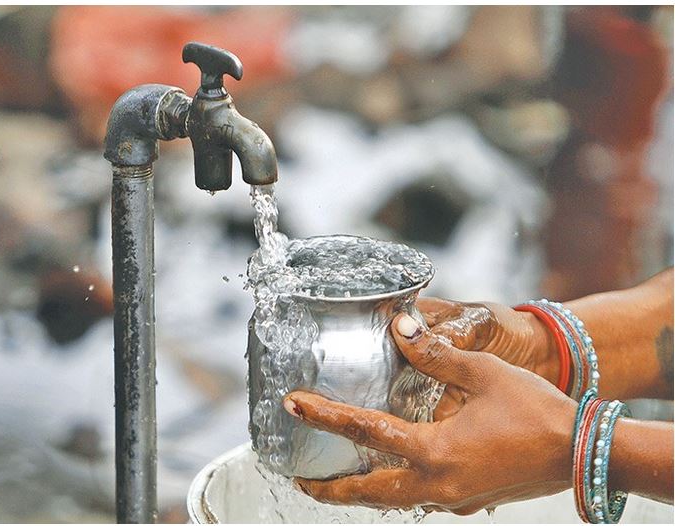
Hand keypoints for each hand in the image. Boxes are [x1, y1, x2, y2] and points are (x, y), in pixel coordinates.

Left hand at [284, 313, 575, 514]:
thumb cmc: (537, 412)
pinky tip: (394, 475)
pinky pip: (420, 500)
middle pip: (368, 491)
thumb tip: (399, 325)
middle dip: (329, 488)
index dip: (323, 416)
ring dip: (360, 492)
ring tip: (335, 481)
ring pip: (392, 501)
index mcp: (434, 451)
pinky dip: (396, 491)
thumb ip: (436, 354)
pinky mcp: (468, 502)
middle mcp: (436, 484)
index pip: (365, 431)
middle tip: (299, 475)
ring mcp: (452, 499)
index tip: (292, 405)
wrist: (582, 453)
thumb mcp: (484, 374)